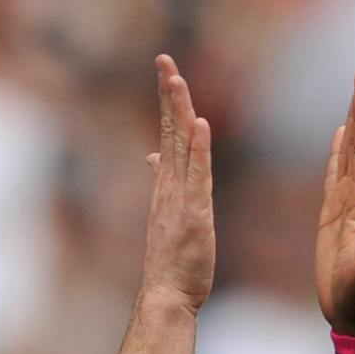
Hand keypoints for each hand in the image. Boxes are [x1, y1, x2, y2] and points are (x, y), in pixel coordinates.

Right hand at [138, 54, 214, 315]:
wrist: (167, 294)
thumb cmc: (172, 260)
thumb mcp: (169, 213)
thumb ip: (164, 181)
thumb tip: (154, 156)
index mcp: (167, 184)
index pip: (169, 134)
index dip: (168, 101)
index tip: (167, 70)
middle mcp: (170, 186)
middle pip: (171, 130)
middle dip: (168, 93)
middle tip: (164, 58)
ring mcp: (181, 199)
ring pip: (182, 147)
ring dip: (180, 111)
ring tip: (177, 79)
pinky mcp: (195, 214)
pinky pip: (198, 176)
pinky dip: (199, 149)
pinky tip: (200, 125)